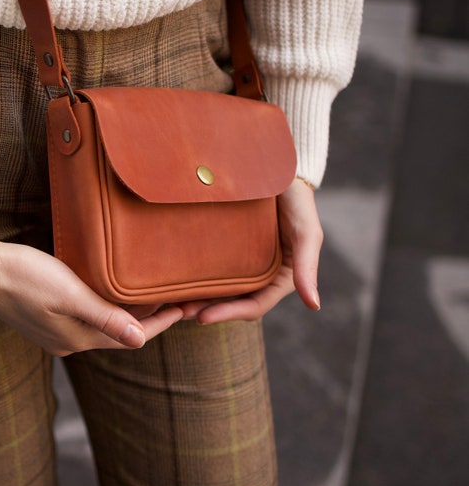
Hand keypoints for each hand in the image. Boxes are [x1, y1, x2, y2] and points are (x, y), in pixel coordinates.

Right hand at [0, 227, 183, 355]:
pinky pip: (85, 315)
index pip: (130, 335)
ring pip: (101, 324)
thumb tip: (141, 341)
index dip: (161, 323)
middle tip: (175, 298)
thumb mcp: (69, 295)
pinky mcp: (43, 315)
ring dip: (126, 312)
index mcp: (76, 339)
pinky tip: (109, 290)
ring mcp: (53, 330)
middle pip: (118, 332)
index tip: (186, 308)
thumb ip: (104, 317)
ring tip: (149, 293)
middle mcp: (67, 340)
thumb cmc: (23, 277)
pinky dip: (104, 305)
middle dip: (147, 318)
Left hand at [177, 178, 322, 324]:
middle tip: (179, 313)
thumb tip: (314, 306)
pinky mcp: (225, 246)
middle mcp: (259, 275)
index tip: (203, 318)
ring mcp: (241, 261)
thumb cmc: (297, 201)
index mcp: (280, 279)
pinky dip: (193, 275)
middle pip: (231, 302)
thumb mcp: (306, 232)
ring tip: (170, 302)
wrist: (277, 168)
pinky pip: (208, 265)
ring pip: (217, 288)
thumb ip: (308, 267)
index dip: (229, 314)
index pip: (254, 306)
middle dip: (207, 311)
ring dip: (197, 298)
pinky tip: (172, 276)